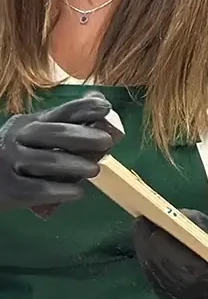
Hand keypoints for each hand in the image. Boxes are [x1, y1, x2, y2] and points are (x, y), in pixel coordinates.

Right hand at [0, 91, 123, 212]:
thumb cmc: (20, 157)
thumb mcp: (35, 136)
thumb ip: (64, 126)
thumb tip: (102, 106)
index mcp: (29, 123)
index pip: (59, 113)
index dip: (83, 108)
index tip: (105, 108)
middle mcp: (18, 139)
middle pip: (51, 133)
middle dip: (82, 135)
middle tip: (106, 141)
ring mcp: (11, 162)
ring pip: (45, 161)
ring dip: (74, 164)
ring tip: (95, 170)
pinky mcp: (10, 189)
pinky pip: (37, 189)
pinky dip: (60, 191)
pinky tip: (78, 193)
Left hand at [133, 209, 207, 298]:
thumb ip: (192, 224)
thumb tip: (165, 215)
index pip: (178, 261)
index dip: (161, 243)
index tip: (151, 226)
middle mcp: (194, 294)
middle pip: (162, 267)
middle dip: (148, 244)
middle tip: (140, 223)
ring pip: (155, 274)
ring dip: (145, 251)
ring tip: (141, 231)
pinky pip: (155, 279)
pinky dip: (149, 262)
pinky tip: (146, 246)